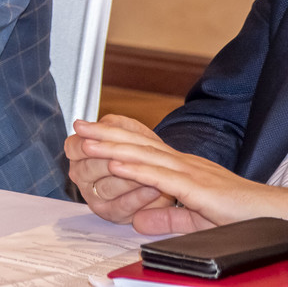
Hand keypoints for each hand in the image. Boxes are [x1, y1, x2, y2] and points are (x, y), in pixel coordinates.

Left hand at [76, 116, 287, 232]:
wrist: (269, 212)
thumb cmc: (239, 214)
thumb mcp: (195, 217)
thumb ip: (166, 216)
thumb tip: (138, 220)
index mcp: (181, 168)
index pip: (142, 148)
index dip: (115, 139)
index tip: (90, 133)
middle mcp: (182, 164)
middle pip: (137, 145)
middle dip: (105, 135)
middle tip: (78, 126)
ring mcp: (189, 173)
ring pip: (144, 156)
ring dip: (112, 148)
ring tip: (86, 141)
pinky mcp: (197, 188)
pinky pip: (161, 177)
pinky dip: (136, 170)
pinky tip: (116, 164)